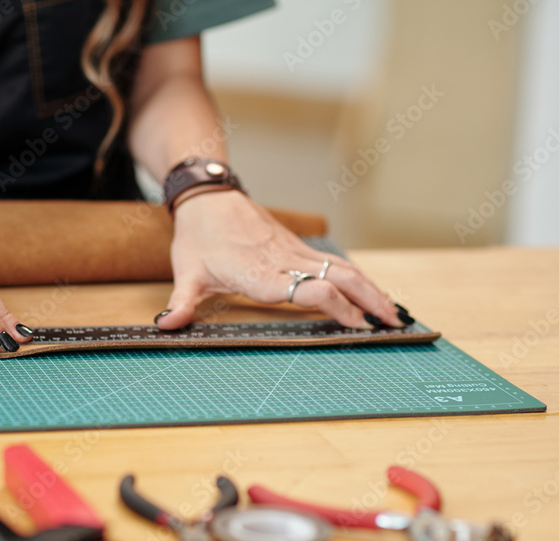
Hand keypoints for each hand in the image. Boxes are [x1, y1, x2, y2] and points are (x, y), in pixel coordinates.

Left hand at [155, 191, 410, 329]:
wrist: (208, 197)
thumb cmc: (198, 237)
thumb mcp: (186, 273)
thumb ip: (181, 303)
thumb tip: (165, 325)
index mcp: (262, 273)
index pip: (310, 290)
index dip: (337, 307)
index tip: (357, 326)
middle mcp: (285, 261)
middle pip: (339, 279)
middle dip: (370, 301)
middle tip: (393, 325)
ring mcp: (296, 252)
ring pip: (344, 268)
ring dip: (372, 290)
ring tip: (394, 313)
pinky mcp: (299, 247)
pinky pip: (335, 262)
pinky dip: (359, 279)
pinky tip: (371, 292)